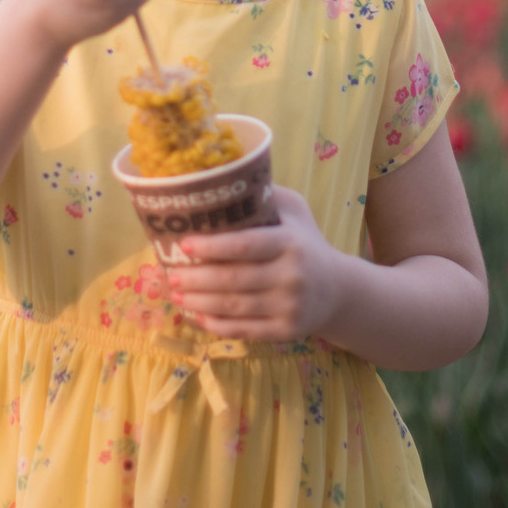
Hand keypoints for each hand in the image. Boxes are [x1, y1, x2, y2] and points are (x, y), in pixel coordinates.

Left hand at [168, 187, 344, 340]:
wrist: (338, 290)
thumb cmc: (305, 243)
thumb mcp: (295, 211)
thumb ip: (264, 195)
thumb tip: (221, 176)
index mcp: (290, 242)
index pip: (245, 245)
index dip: (212, 246)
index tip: (183, 243)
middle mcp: (291, 275)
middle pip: (234, 280)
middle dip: (196, 278)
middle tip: (170, 275)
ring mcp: (289, 306)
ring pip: (234, 306)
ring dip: (199, 302)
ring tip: (175, 294)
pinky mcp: (285, 330)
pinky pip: (243, 330)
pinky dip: (216, 325)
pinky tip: (197, 316)